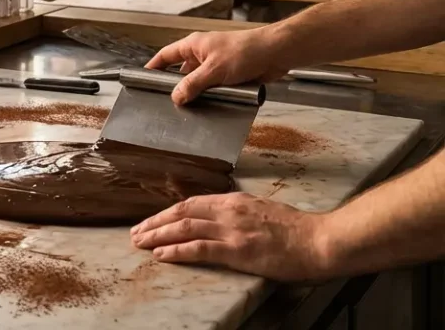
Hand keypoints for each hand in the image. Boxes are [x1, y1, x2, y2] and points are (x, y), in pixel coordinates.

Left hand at [130, 192, 333, 282]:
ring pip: (184, 228)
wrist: (322, 241)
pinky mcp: (238, 250)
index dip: (167, 212)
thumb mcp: (263, 210)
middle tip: (135, 233)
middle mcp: (229, 212)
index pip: (191, 204)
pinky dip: (177, 251)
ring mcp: (233, 230)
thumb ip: (239, 212)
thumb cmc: (298, 230)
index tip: (152, 221)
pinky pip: (200, 248)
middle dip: (155, 223)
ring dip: (158, 235)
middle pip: (181, 213)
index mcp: (235, 201)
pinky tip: (162, 255)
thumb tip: (220, 216)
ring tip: (140, 243)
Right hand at [146, 28, 292, 104]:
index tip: (143, 78)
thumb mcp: (213, 70)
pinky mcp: (229, 75)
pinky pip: (214, 88)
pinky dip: (213, 96)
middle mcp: (202, 54)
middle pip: (181, 72)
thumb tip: (176, 97)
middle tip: (170, 101)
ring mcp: (216, 65)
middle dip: (178, 86)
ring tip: (193, 106)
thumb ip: (193, 84)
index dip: (154, 67)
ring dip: (199, 93)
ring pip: (199, 82)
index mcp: (193, 45)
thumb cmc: (246, 51)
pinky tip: (212, 105)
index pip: (166, 55)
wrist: (276, 53)